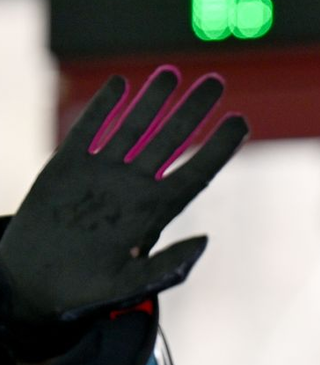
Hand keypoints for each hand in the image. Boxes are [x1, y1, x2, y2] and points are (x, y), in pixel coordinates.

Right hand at [0, 66, 248, 325]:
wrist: (32, 286)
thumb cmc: (84, 292)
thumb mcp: (126, 286)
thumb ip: (166, 268)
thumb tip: (206, 242)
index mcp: (154, 213)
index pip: (196, 172)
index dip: (220, 147)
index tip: (241, 122)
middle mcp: (134, 187)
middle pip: (172, 140)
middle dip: (194, 111)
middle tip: (216, 81)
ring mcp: (102, 173)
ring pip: (134, 127)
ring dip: (154, 100)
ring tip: (173, 72)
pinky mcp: (67, 166)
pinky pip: (89, 130)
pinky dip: (103, 106)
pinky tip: (122, 83)